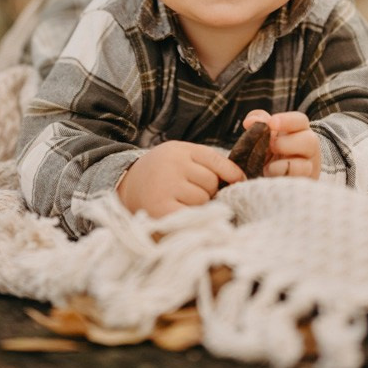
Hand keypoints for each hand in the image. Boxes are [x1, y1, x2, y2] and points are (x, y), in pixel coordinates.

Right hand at [117, 140, 244, 217]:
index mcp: (179, 150)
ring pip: (203, 199)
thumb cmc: (163, 172)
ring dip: (199, 204)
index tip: (239, 182)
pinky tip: (181, 213)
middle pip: (211, 182)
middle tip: (191, 192)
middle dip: (208, 190)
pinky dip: (193, 217)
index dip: (231, 173)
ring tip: (181, 201)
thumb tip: (240, 179)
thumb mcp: (181, 156)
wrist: (127, 186)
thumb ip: (208, 162)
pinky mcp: (162, 210)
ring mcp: (166, 187)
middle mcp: (172, 165)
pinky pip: (193, 215)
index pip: (216, 160)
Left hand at [242, 110, 320, 179]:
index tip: (271, 124)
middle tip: (270, 147)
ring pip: (306, 166)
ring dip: (285, 165)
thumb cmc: (268, 150)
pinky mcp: (302, 185)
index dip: (287, 120)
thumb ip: (257, 121)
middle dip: (286, 143)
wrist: (269, 176)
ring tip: (268, 167)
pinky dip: (283, 180)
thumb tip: (250, 122)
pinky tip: (271, 178)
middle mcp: (308, 149)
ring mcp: (308, 168)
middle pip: (310, 141)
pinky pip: (297, 184)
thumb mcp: (263, 133)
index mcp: (299, 131)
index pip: (300, 121)